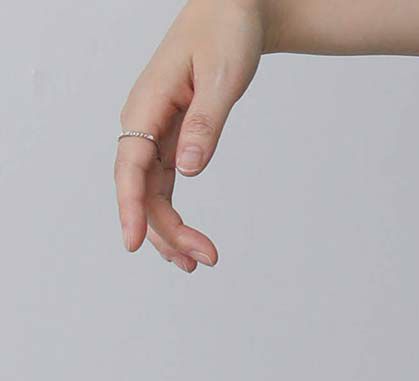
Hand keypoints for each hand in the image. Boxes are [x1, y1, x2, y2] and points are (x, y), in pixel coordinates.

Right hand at [115, 0, 269, 270]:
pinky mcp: (172, 139)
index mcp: (148, 103)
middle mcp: (145, 120)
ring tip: (199, 262)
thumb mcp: (221, 77)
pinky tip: (188, 242)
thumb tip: (189, 168)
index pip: (131, 164)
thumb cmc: (225, 34)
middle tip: (204, 260)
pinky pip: (163, 184)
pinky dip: (174, 215)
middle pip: (141, 187)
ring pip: (151, 192)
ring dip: (171, 230)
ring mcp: (156, 132)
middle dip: (166, 229)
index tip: (134, 242)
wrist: (232, 13)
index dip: (131, 206)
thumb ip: (206, 124)